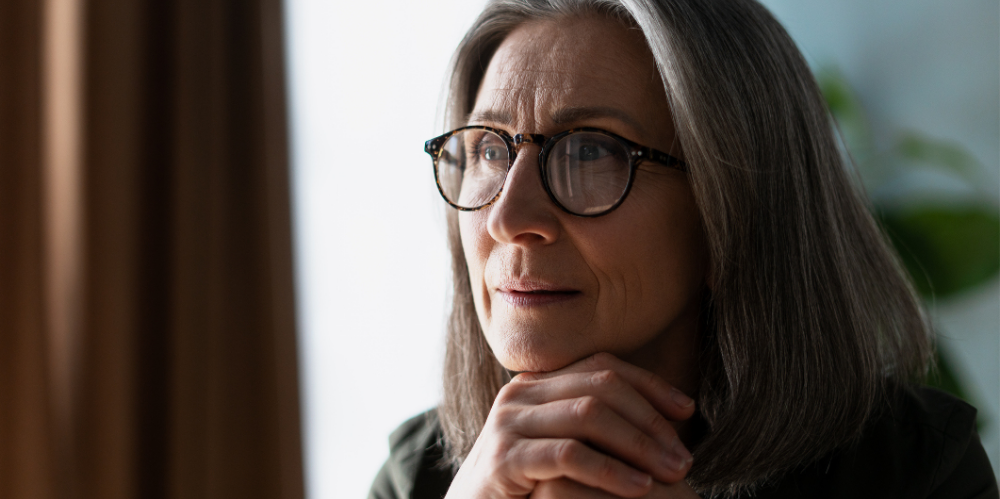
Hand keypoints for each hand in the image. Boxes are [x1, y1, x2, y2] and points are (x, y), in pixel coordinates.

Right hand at [443, 353, 696, 498]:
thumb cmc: (524, 485)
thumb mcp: (560, 444)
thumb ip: (594, 425)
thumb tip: (664, 416)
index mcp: (537, 384)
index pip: (603, 365)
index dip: (650, 384)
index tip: (687, 411)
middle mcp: (520, 393)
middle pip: (601, 386)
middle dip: (651, 420)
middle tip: (685, 457)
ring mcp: (509, 423)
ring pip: (589, 414)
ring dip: (639, 445)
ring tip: (671, 473)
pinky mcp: (505, 458)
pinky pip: (568, 455)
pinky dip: (610, 471)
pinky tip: (638, 488)